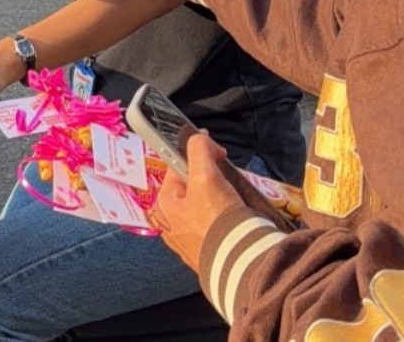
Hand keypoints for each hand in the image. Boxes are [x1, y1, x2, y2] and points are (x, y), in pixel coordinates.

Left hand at [150, 133, 243, 270]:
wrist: (240, 265)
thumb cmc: (217, 220)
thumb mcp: (206, 176)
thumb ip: (199, 150)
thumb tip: (198, 138)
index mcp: (163, 203)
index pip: (178, 166)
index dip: (198, 155)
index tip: (217, 154)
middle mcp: (170, 223)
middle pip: (193, 187)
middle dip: (212, 179)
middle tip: (230, 181)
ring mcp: (188, 240)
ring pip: (206, 206)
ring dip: (222, 199)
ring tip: (238, 201)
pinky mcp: (206, 253)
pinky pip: (215, 227)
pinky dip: (226, 220)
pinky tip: (238, 220)